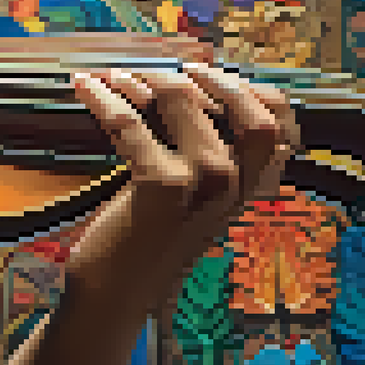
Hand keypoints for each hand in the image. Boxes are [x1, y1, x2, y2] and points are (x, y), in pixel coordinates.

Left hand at [66, 63, 299, 309]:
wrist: (117, 293)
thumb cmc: (148, 240)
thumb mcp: (193, 200)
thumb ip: (203, 158)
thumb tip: (185, 93)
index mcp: (248, 188)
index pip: (280, 124)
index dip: (249, 91)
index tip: (210, 76)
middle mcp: (235, 186)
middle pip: (243, 106)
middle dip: (205, 78)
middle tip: (165, 71)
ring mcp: (201, 184)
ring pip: (183, 101)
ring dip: (144, 79)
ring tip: (114, 78)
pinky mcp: (158, 186)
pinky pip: (129, 121)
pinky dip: (103, 97)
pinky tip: (83, 87)